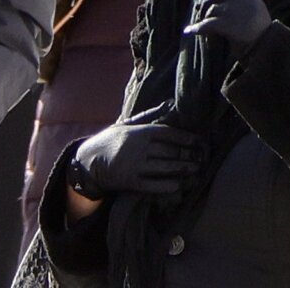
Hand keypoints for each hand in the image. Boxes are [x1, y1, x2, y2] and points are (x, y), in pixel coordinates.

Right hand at [72, 122, 204, 196]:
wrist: (88, 161)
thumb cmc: (110, 140)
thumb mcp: (126, 124)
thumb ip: (149, 115)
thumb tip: (170, 103)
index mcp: (139, 132)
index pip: (170, 133)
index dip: (187, 138)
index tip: (200, 142)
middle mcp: (139, 148)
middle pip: (172, 152)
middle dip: (190, 156)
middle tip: (202, 158)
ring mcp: (136, 166)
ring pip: (168, 168)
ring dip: (185, 170)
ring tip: (196, 170)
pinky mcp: (133, 182)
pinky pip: (157, 185)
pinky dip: (171, 186)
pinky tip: (180, 184)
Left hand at [185, 0, 271, 50]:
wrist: (268, 47)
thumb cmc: (259, 30)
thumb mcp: (252, 8)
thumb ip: (235, 0)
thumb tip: (209, 0)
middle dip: (207, 5)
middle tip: (205, 16)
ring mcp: (234, 10)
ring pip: (209, 10)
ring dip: (206, 20)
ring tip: (212, 32)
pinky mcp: (227, 24)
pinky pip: (206, 24)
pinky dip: (197, 28)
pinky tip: (190, 31)